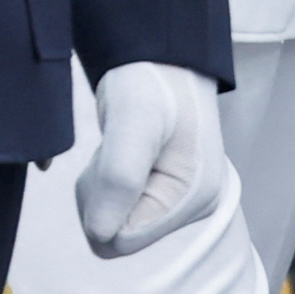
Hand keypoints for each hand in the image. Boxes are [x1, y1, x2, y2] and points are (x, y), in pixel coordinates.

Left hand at [75, 61, 230, 255]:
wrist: (160, 54)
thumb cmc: (152, 79)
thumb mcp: (133, 118)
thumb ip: (119, 177)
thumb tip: (101, 233)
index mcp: (195, 196)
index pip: (122, 239)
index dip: (100, 204)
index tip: (110, 157)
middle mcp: (191, 206)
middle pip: (116, 235)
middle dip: (99, 197)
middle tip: (110, 149)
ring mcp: (177, 202)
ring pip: (112, 223)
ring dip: (100, 188)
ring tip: (116, 146)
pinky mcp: (160, 192)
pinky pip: (116, 209)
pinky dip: (104, 183)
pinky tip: (119, 153)